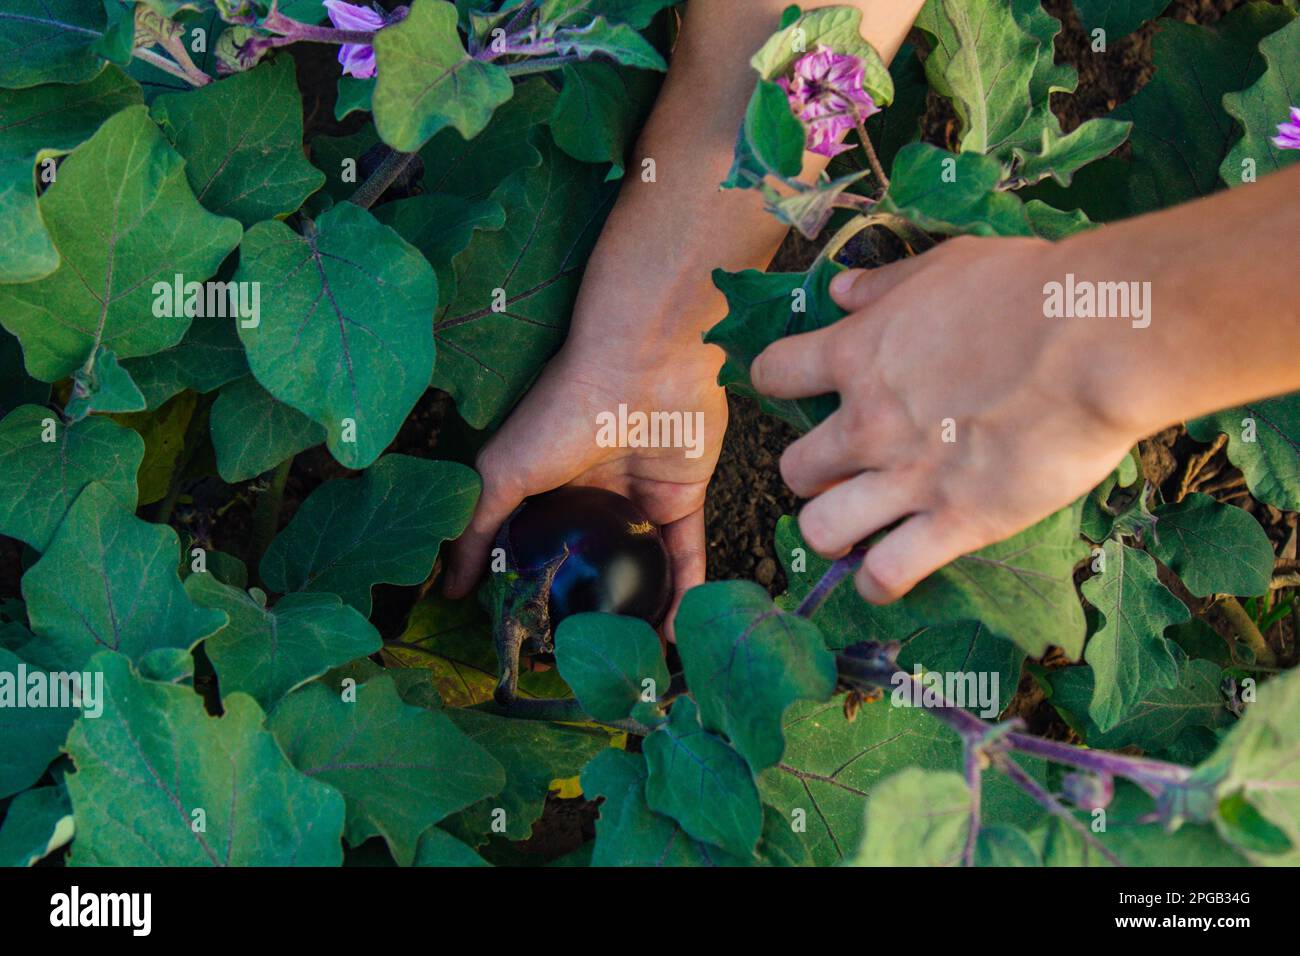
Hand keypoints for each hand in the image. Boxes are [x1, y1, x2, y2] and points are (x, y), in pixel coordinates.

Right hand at [442, 334, 726, 638]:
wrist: (640, 364)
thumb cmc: (561, 410)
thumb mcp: (502, 471)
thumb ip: (476, 529)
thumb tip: (448, 590)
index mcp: (547, 487)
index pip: (539, 551)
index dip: (537, 594)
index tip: (536, 644)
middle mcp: (593, 497)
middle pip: (594, 565)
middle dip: (595, 611)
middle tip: (589, 661)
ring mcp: (639, 498)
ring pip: (642, 566)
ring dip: (643, 611)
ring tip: (639, 660)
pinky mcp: (684, 498)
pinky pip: (687, 554)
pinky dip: (686, 591)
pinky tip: (678, 633)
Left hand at [751, 235, 1140, 603]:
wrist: (1099, 339)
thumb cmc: (1028, 291)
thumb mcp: (944, 266)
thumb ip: (884, 285)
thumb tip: (840, 290)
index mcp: (857, 355)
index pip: (773, 374)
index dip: (779, 383)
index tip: (799, 389)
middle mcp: (867, 423)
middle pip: (792, 467)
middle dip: (811, 472)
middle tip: (844, 470)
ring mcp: (907, 478)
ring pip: (820, 528)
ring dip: (830, 530)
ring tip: (855, 528)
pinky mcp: (955, 522)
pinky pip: (886, 574)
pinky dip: (877, 583)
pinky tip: (886, 576)